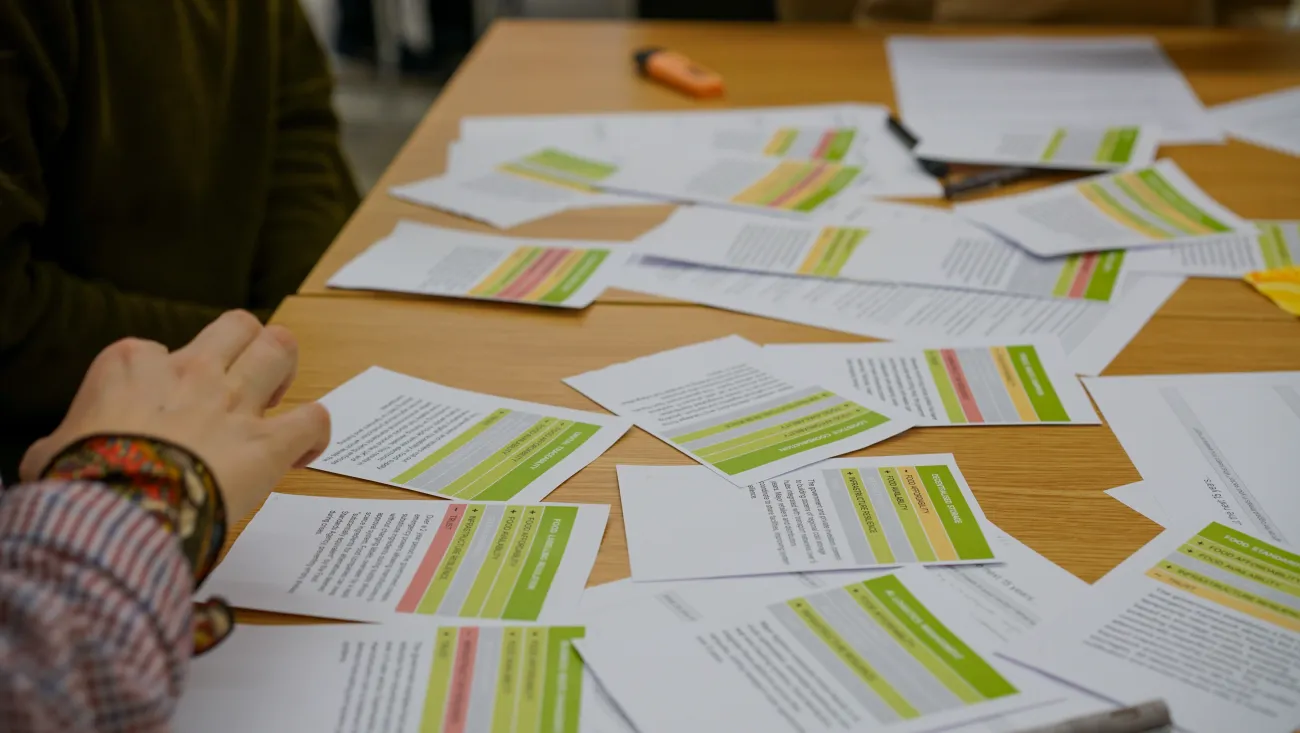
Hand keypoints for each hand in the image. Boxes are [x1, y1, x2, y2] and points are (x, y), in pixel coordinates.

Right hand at [20, 311, 329, 519]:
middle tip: (242, 383)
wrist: (117, 514)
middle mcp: (191, 374)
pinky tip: (302, 452)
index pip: (157, 350)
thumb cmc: (80, 483)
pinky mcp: (267, 443)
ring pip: (280, 347)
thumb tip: (59, 454)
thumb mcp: (52, 451)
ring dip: (286, 368)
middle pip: (237, 326)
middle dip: (246, 346)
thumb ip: (67, 439)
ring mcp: (234, 404)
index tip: (167, 412)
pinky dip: (316, 433)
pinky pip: (314, 419)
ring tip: (276, 398)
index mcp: (132, 366)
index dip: (168, 380)